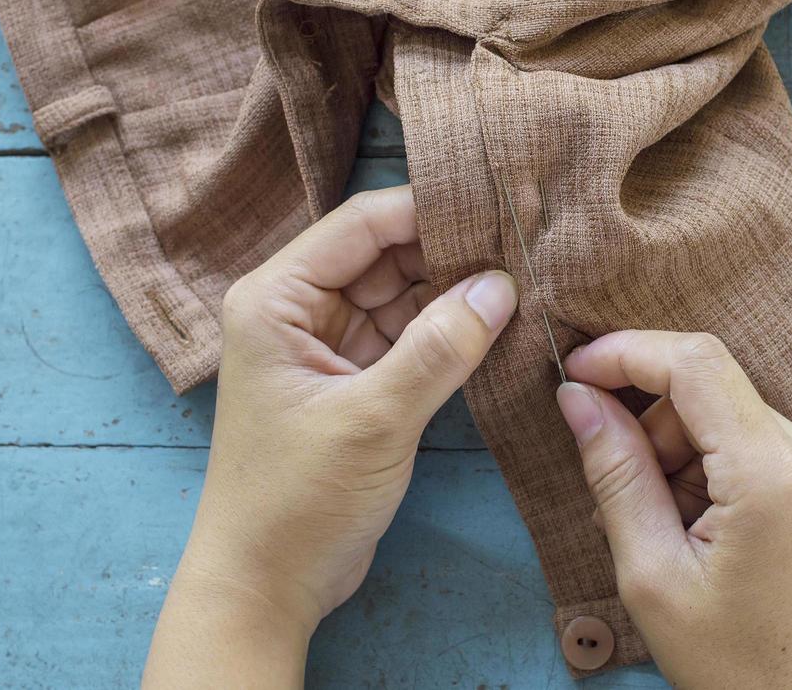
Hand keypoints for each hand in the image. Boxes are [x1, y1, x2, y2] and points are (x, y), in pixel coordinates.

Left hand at [144, 186, 516, 687]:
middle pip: (385, 254)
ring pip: (402, 295)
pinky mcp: (353, 383)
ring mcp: (326, 347)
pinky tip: (499, 322)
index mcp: (276, 298)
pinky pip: (407, 337)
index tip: (501, 202)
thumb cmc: (297, 501)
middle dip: (451, 249)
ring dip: (455, 292)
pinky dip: (448, 332)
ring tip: (526, 276)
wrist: (264, 590)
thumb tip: (503, 285)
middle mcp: (297, 310)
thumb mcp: (373, 420)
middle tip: (527, 241)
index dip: (430, 208)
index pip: (362, 224)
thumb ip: (439, 348)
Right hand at [557, 332, 791, 689]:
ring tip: (675, 538)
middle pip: (713, 392)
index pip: (695, 362)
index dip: (626, 351)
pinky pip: (769, 449)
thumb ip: (615, 475)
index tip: (577, 372)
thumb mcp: (655, 578)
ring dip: (688, 457)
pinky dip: (725, 474)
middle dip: (654, 431)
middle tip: (625, 502)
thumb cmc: (745, 673)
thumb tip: (579, 398)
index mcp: (775, 474)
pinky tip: (711, 537)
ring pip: (737, 420)